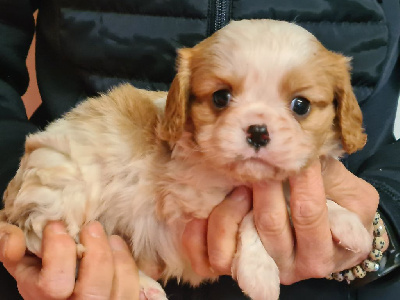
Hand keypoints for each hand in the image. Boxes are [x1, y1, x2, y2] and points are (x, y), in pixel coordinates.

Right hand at [0, 221, 139, 299]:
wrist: (65, 290)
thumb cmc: (43, 272)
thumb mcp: (23, 264)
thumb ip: (11, 248)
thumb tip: (13, 237)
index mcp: (43, 299)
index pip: (54, 286)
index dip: (58, 252)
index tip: (56, 226)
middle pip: (93, 292)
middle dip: (96, 253)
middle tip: (91, 227)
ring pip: (120, 291)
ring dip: (118, 258)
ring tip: (109, 237)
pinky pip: (132, 289)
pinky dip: (128, 264)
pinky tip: (118, 246)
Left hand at [182, 158, 388, 283]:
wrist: (326, 237)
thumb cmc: (338, 209)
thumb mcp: (349, 194)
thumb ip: (332, 178)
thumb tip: (301, 151)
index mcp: (324, 251)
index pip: (308, 212)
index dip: (299, 177)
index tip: (290, 152)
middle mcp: (291, 268)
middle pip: (270, 227)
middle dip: (263, 187)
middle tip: (259, 162)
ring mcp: (259, 269)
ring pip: (237, 243)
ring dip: (231, 209)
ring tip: (239, 186)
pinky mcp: (234, 268)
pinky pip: (208, 260)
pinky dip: (198, 238)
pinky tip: (200, 215)